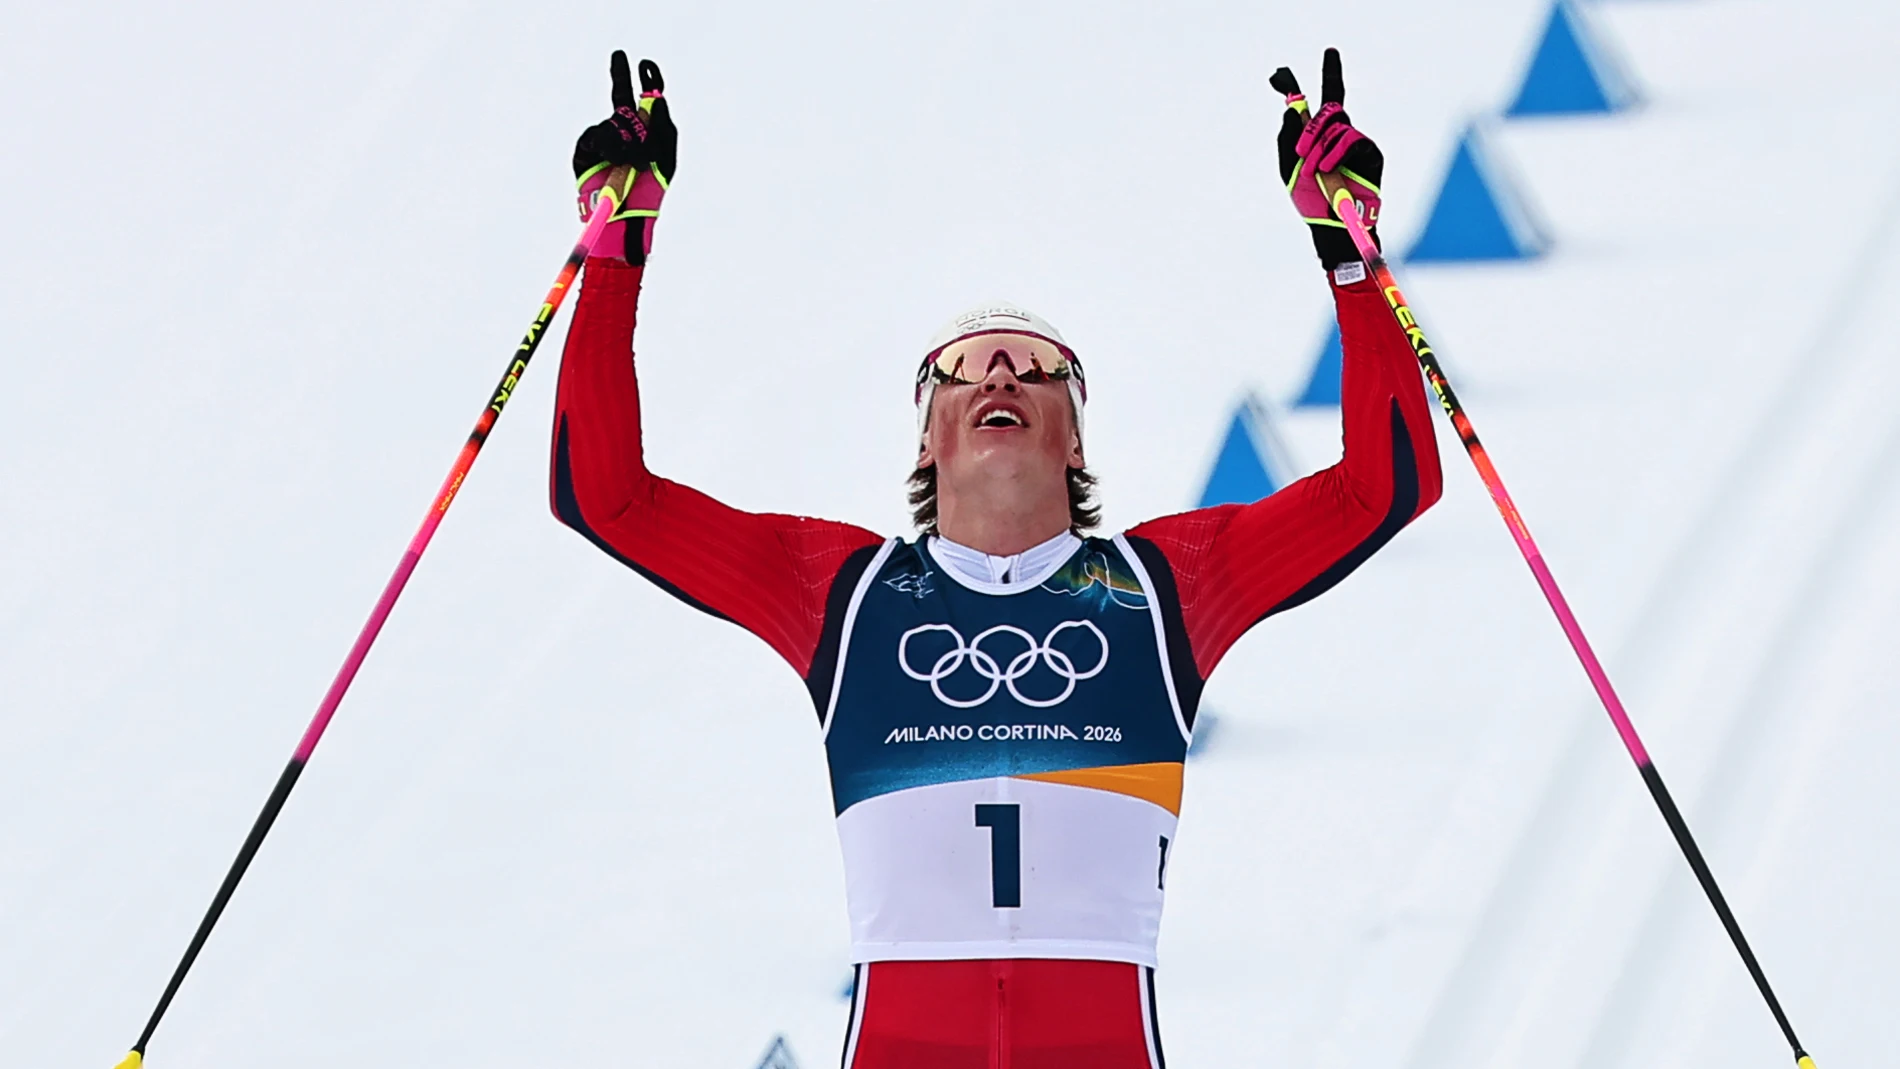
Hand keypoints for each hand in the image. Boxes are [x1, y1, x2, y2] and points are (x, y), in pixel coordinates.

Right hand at [573, 51, 676, 264]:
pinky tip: (615, 158)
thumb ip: (665, 126)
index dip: (647, 83)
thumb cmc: (649, 190)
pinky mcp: (586, 149)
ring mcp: (603, 140)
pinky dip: (610, 144)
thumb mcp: (666, 156)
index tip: (647, 65)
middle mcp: (623, 133)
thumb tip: (657, 99)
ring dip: (628, 139)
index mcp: (644, 135)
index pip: (645, 103)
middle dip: (621, 75)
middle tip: (620, 54)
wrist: (625, 214)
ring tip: (633, 161)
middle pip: (621, 97)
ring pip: (615, 120)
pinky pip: (599, 133)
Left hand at [1269, 49, 1382, 271]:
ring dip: (1319, 148)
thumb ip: (1287, 139)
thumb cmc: (1310, 201)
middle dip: (1311, 127)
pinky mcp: (1371, 154)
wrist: (1333, 226)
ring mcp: (1357, 143)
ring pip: (1336, 126)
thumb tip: (1290, 108)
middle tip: (1300, 152)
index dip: (1322, 76)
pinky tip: (1326, 169)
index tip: (1322, 54)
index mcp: (1320, 136)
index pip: (1322, 100)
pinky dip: (1335, 153)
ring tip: (1312, 172)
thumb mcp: (1287, 170)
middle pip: (1331, 106)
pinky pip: (1352, 140)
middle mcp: (1341, 135)